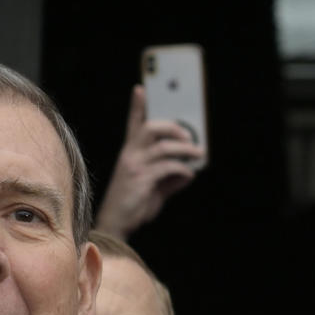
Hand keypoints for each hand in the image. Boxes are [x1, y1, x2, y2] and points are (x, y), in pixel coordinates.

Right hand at [94, 85, 205, 239]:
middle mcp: (130, 155)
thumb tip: (190, 171)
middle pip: (151, 128)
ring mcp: (134, 166)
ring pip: (163, 146)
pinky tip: (189, 175)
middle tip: (189, 136)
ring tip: (198, 154)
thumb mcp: (153, 187)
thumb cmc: (133, 204)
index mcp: (130, 153)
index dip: (137, 106)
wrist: (116, 224)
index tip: (140, 89)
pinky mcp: (141, 179)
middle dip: (173, 127)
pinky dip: (182, 169)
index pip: (133, 124)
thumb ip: (169, 176)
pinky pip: (167, 167)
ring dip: (185, 149)